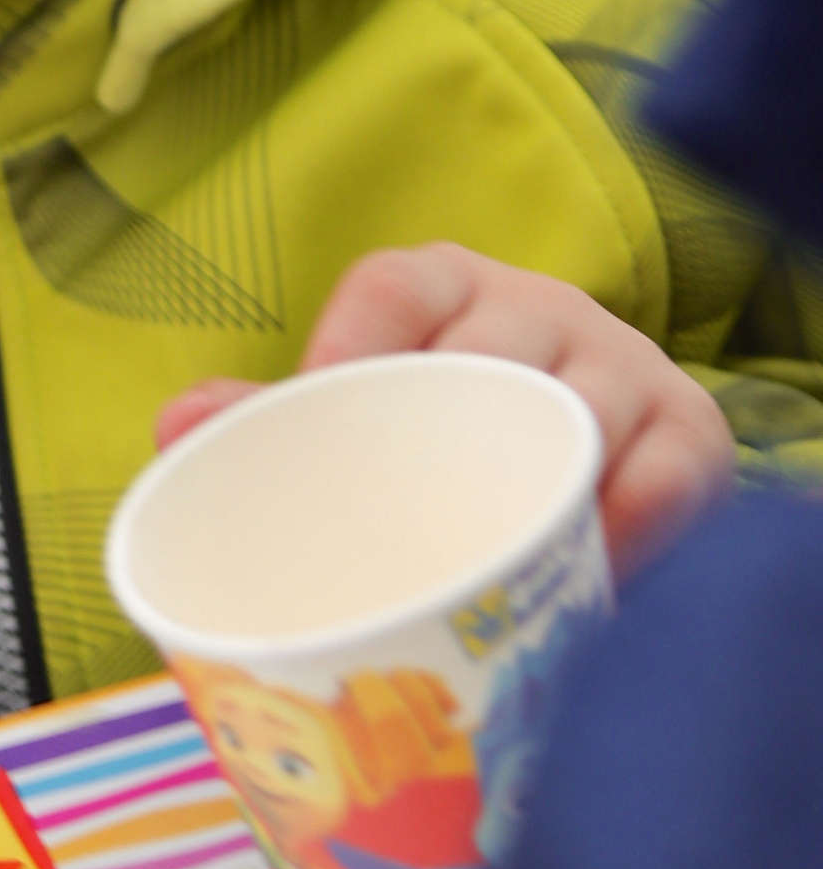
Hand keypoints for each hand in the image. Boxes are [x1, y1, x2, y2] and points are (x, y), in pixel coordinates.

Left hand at [155, 242, 733, 580]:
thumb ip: (270, 426)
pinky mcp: (688, 432)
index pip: (396, 285)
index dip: (354, 340)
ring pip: (587, 406)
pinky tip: (588, 583)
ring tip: (489, 568)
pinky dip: (631, 527)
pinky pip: (671, 471)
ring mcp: (622, 364)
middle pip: (497, 341)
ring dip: (541, 484)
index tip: (317, 408)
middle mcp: (537, 310)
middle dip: (451, 419)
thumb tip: (180, 430)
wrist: (580, 478)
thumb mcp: (363, 423)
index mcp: (443, 289)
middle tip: (396, 517)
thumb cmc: (442, 445)